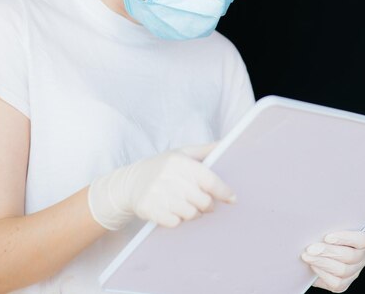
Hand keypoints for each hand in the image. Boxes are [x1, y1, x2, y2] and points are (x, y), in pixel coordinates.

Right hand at [88, 141, 236, 229]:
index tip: (233, 198)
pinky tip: (173, 210)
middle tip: (204, 202)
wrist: (131, 182)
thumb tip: (227, 143)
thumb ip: (206, 150)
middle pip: (203, 201)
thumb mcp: (182, 153)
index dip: (224, 191)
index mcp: (179, 161)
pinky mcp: (149, 209)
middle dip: (207, 205)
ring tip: (187, 204)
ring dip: (193, 213)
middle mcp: (168, 176)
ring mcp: (157, 193)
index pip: (208, 179)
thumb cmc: (163, 167)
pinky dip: (177, 219)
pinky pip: (175, 222)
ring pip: (190, 214)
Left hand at [301, 230, 364, 291]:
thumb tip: (315, 222)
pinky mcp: (343, 284)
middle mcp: (360, 258)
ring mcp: (353, 273)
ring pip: (342, 271)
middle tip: (310, 249)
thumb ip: (326, 224)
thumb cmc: (322, 233)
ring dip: (322, 263)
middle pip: (349, 256)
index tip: (327, 237)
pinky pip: (336, 284)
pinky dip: (322, 274)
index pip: (361, 240)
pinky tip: (312, 266)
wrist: (314, 249)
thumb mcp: (327, 226)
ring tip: (307, 256)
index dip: (345, 238)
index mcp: (361, 241)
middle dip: (327, 252)